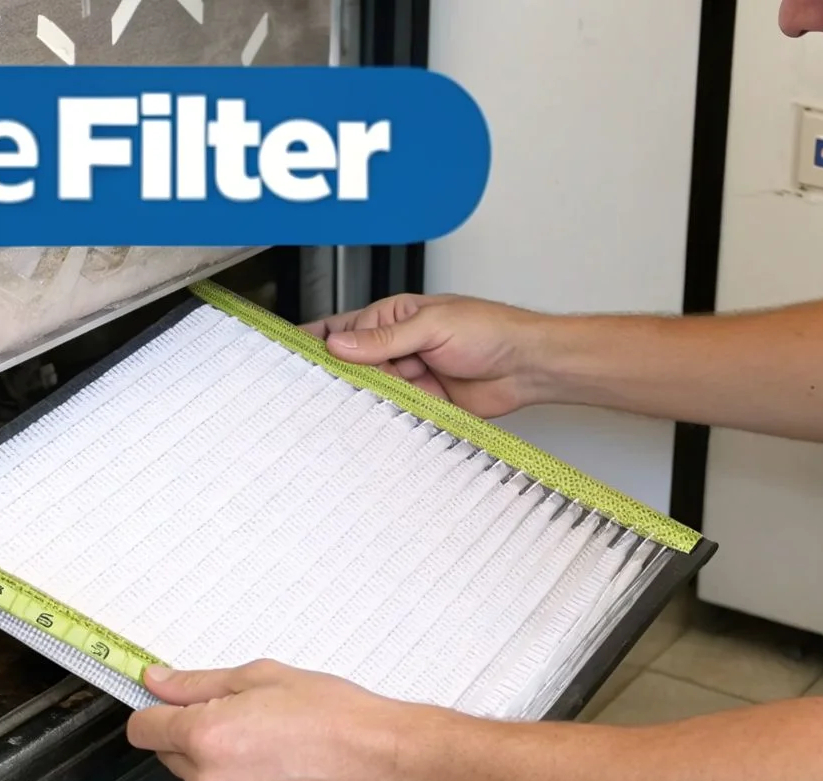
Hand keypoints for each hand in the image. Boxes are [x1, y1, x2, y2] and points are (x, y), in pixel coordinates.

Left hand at [125, 659, 419, 780]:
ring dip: (220, 764)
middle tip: (243, 716)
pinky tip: (281, 769)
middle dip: (193, 735)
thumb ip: (198, 684)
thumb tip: (157, 683)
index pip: (142, 729)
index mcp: (206, 737)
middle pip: (170, 756)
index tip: (172, 704)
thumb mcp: (262, 677)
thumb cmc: (335, 715)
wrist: (384, 760)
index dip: (156, 711)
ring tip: (271, 744)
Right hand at [302, 293, 551, 418]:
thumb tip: (342, 343)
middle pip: (355, 365)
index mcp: (395, 317)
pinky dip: (388, 418)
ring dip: (366, 400)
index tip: (294, 355)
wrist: (528, 366)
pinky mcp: (425, 403)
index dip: (319, 342)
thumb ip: (385, 338)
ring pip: (373, 392)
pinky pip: (397, 413)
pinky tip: (380, 421)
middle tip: (321, 390)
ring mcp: (411, 376)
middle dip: (340, 377)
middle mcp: (399, 347)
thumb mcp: (433, 325)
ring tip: (354, 406)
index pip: (345, 329)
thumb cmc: (491, 330)